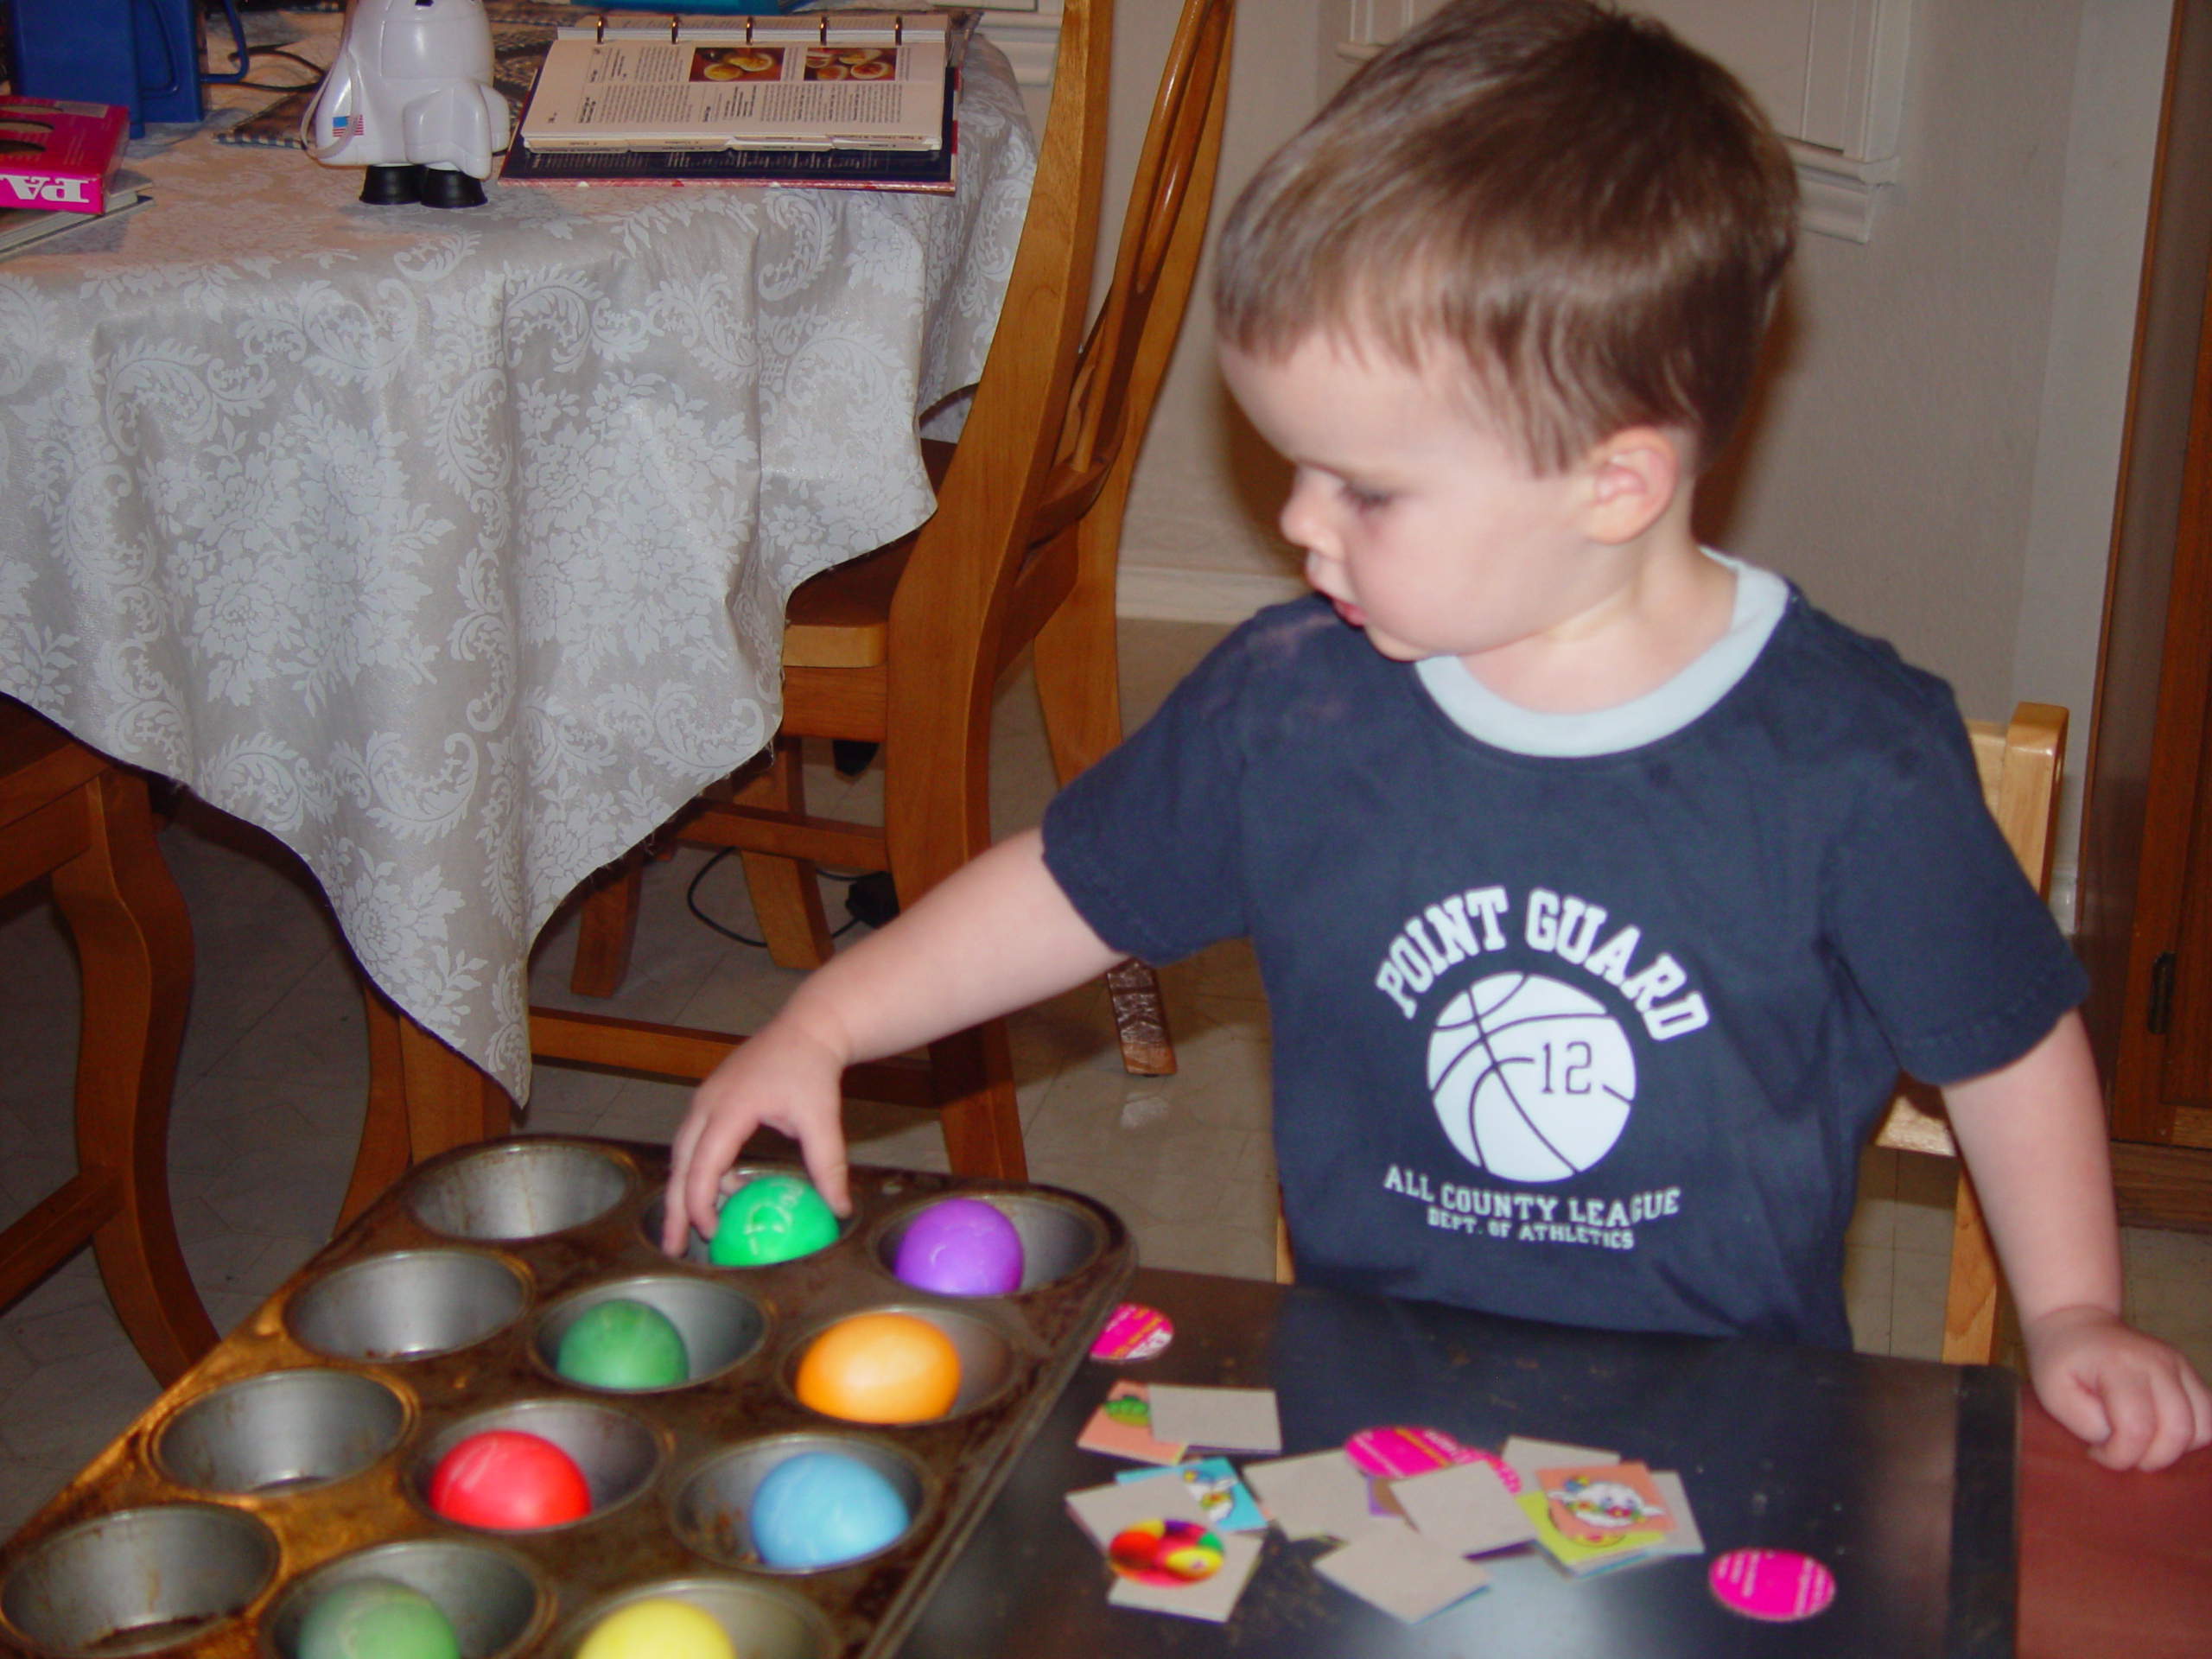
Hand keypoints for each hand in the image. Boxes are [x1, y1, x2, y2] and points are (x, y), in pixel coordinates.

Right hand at [662, 1020, 852, 1255]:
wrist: (807, 1029)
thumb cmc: (812, 1071)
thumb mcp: (823, 1119)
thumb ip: (828, 1166)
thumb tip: (839, 1210)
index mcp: (730, 1107)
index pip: (704, 1163)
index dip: (701, 1202)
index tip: (710, 1232)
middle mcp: (707, 1104)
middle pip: (680, 1164)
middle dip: (675, 1208)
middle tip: (672, 1247)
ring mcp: (705, 1100)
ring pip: (684, 1154)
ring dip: (686, 1191)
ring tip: (693, 1228)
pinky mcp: (711, 1101)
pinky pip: (697, 1143)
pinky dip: (704, 1170)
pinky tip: (729, 1191)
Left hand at [2022, 1304, 2211, 1471]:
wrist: (2076, 1322)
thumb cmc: (2060, 1362)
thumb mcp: (2053, 1394)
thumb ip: (2087, 1424)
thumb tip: (2123, 1442)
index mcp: (2119, 1365)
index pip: (2137, 1427)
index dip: (2120, 1455)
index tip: (2097, 1453)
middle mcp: (2158, 1362)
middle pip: (2179, 1430)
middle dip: (2151, 1458)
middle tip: (2121, 1453)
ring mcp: (2179, 1365)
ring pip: (2204, 1426)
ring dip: (2175, 1449)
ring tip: (2141, 1442)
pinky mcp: (2189, 1373)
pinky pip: (2208, 1417)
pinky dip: (2189, 1436)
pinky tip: (2159, 1433)